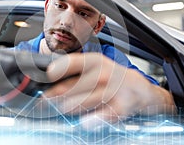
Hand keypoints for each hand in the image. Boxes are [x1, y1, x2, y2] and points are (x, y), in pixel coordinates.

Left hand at [44, 52, 175, 128]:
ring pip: (82, 102)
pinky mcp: (121, 106)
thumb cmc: (110, 77)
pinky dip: (91, 120)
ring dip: (68, 108)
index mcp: (94, 61)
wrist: (139, 88)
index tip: (46, 76)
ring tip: (61, 109)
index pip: (71, 62)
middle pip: (72, 87)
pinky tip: (84, 121)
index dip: (57, 69)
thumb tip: (48, 80)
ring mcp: (113, 89)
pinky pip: (101, 116)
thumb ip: (74, 72)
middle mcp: (103, 73)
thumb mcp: (94, 67)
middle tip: (44, 102)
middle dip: (55, 96)